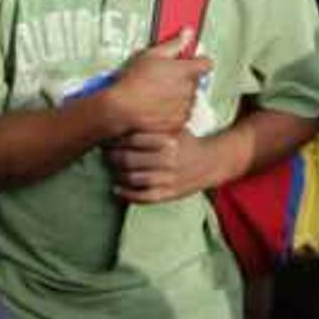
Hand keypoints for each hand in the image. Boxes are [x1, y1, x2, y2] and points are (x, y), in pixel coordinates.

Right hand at [95, 37, 208, 138]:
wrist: (121, 108)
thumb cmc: (133, 81)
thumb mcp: (151, 55)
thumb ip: (174, 44)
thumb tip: (187, 33)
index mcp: (185, 71)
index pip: (206, 64)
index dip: (199, 62)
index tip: (191, 63)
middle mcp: (188, 90)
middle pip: (194, 82)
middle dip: (184, 80)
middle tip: (164, 79)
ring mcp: (184, 108)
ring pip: (189, 100)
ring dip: (179, 97)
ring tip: (159, 95)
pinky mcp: (178, 123)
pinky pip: (182, 116)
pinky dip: (174, 113)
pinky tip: (158, 108)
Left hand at [108, 122, 237, 204]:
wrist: (212, 162)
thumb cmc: (188, 142)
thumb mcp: (174, 128)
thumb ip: (152, 126)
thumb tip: (122, 121)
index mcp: (167, 140)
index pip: (131, 139)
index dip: (115, 140)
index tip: (107, 140)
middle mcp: (167, 159)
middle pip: (128, 159)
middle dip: (112, 157)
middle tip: (106, 155)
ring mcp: (168, 178)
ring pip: (132, 178)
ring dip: (117, 175)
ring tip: (113, 170)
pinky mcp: (170, 194)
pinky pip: (143, 197)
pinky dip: (127, 194)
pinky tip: (117, 190)